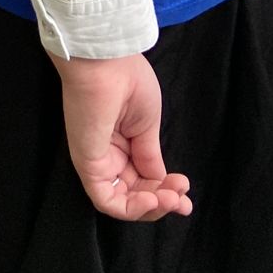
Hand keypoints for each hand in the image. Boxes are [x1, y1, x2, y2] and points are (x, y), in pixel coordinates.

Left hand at [52, 53, 192, 222]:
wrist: (107, 64)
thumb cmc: (128, 81)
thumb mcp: (148, 124)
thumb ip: (150, 156)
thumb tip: (159, 181)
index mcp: (122, 140)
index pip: (143, 177)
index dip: (165, 189)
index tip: (186, 189)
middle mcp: (108, 153)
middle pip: (134, 193)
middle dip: (163, 201)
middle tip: (183, 201)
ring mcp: (96, 160)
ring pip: (121, 202)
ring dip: (151, 208)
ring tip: (172, 198)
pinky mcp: (87, 164)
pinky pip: (105, 199)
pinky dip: (131, 209)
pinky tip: (154, 198)